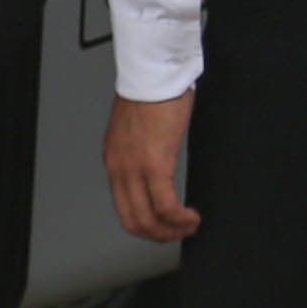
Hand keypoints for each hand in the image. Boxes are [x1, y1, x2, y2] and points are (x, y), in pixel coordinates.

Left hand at [103, 92, 197, 242]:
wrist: (153, 73)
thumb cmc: (150, 93)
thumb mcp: (137, 131)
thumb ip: (141, 153)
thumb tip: (156, 170)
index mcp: (114, 161)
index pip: (123, 208)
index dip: (145, 225)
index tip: (163, 227)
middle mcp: (118, 168)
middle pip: (133, 221)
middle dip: (159, 235)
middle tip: (178, 234)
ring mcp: (134, 168)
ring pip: (148, 219)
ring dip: (171, 230)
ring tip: (189, 226)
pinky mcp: (154, 164)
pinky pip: (165, 205)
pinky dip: (180, 218)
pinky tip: (192, 216)